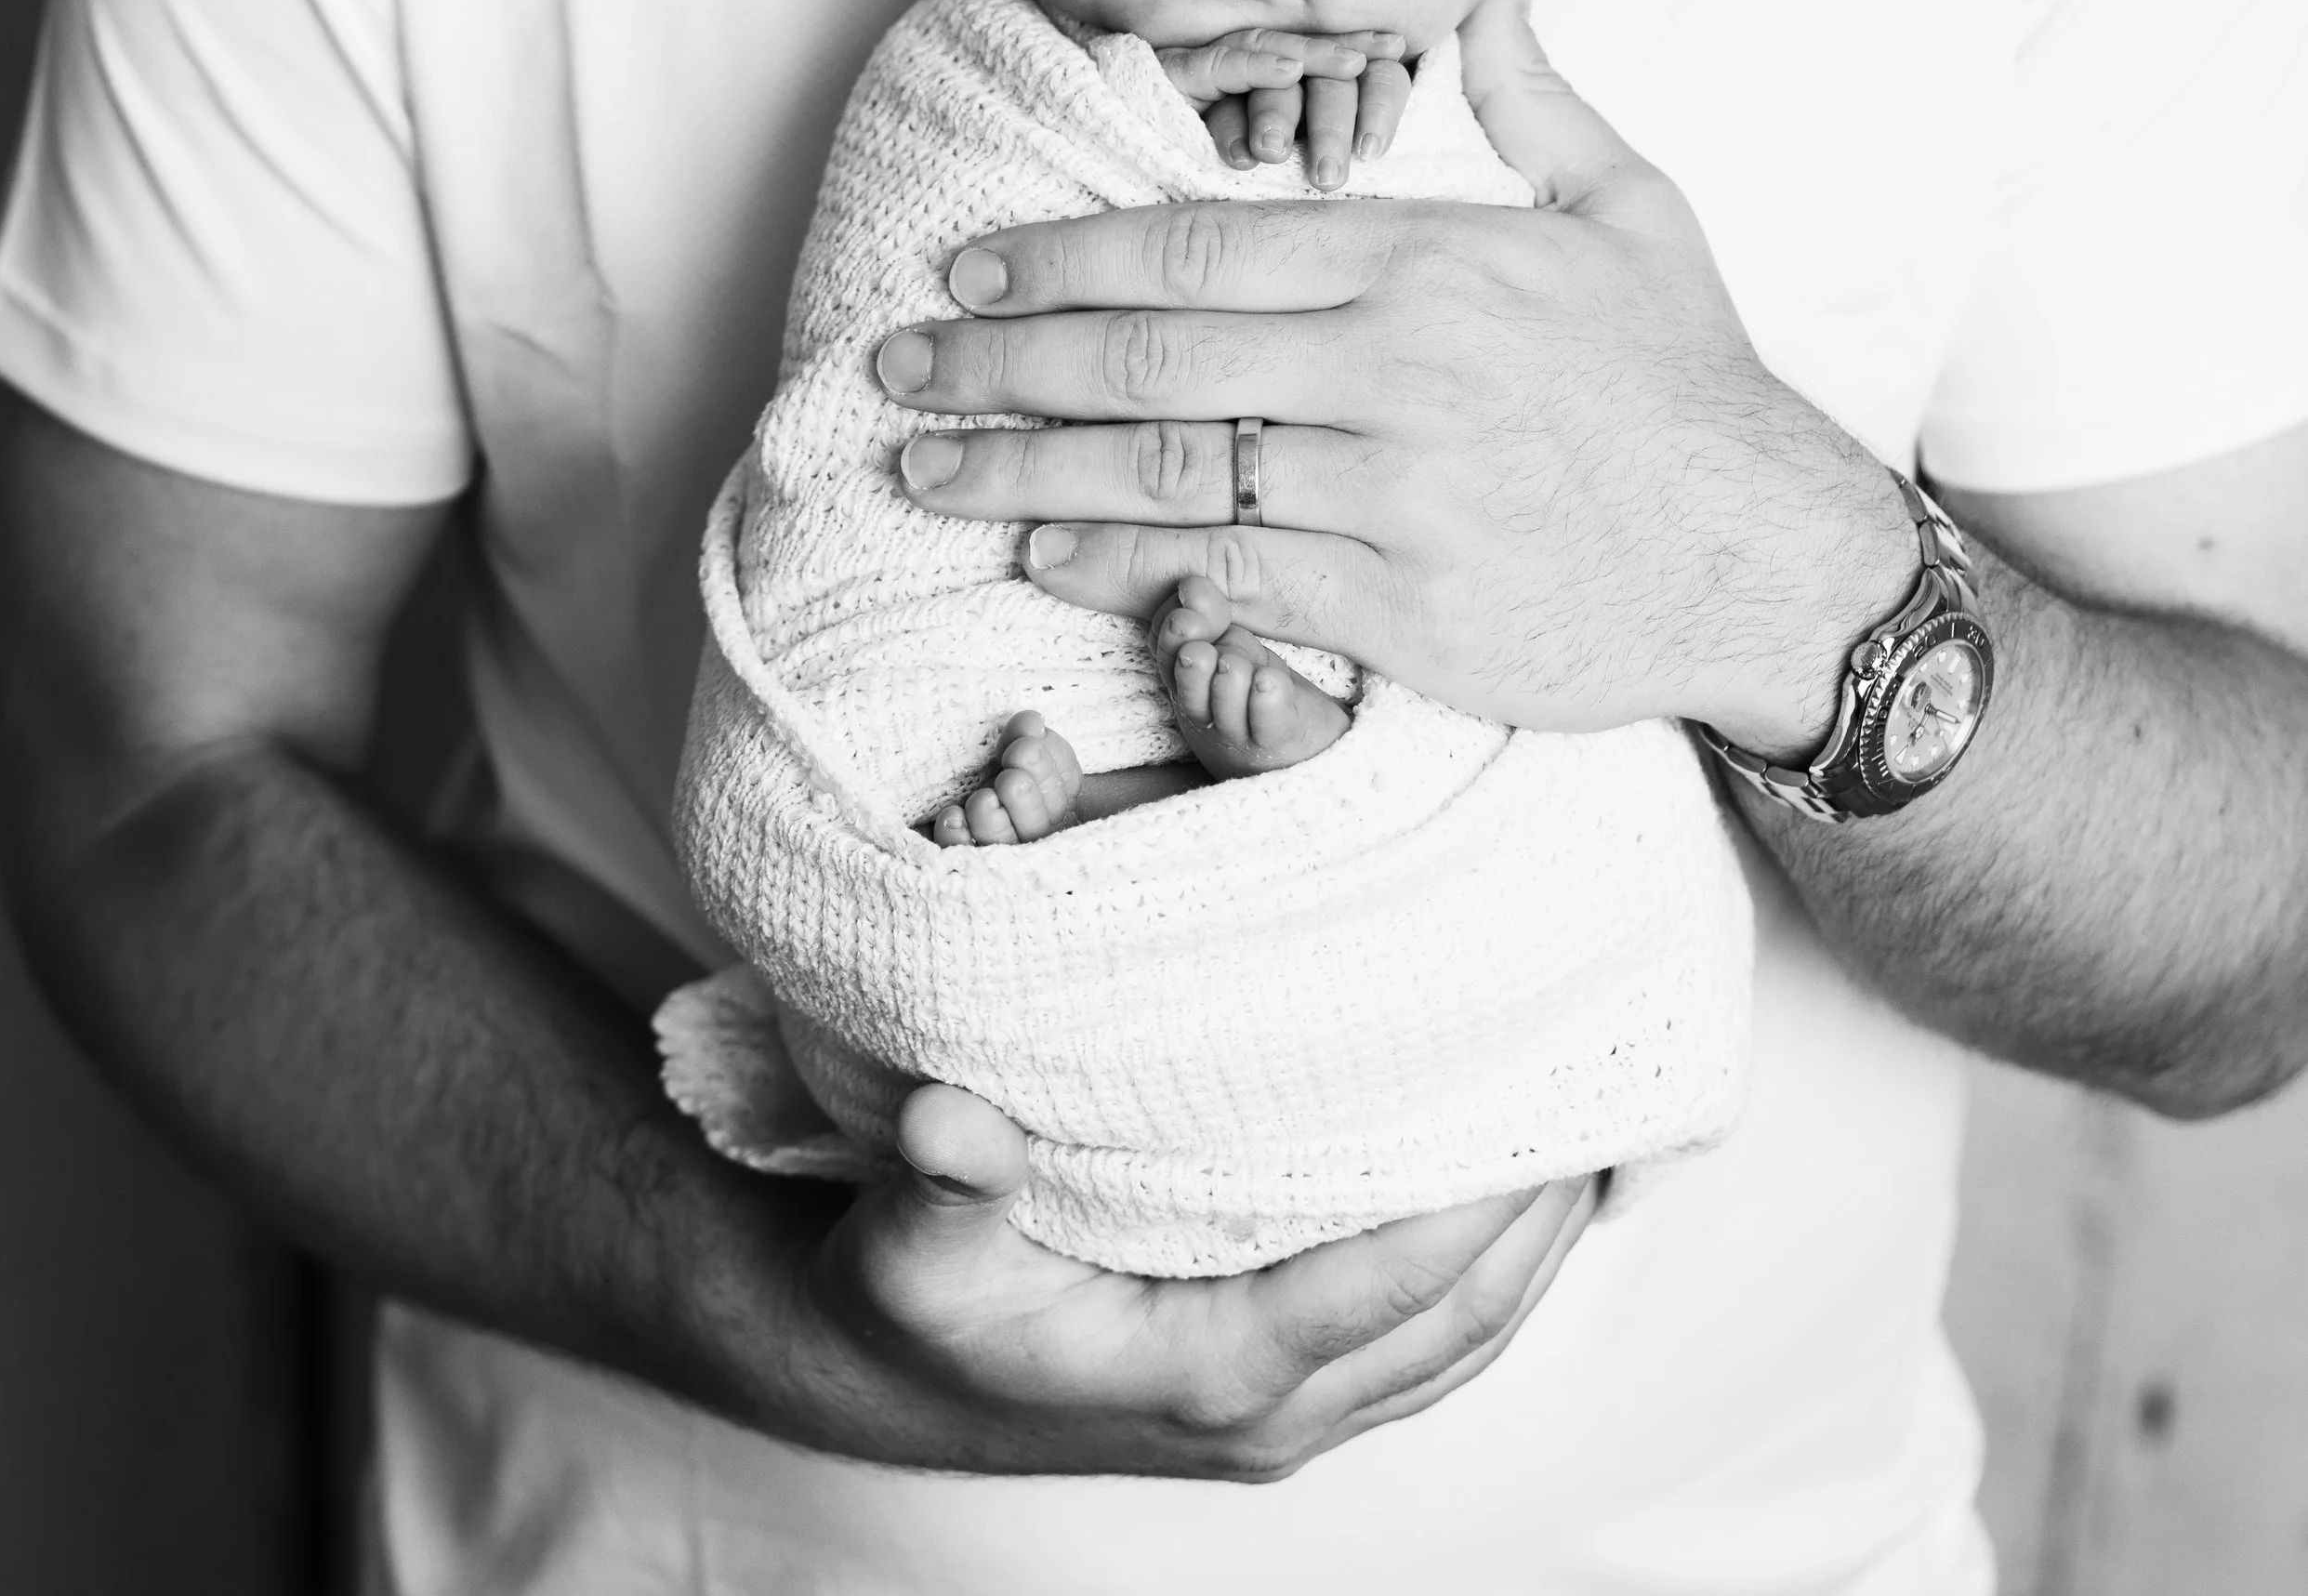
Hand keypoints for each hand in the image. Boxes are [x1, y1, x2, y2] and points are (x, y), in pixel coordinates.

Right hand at [733, 1082, 1594, 1477]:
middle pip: (1463, 1319)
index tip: (1545, 1097)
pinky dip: (1490, 1273)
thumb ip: (945, 1178)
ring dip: (1535, 1245)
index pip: (1393, 1286)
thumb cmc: (913, 1297)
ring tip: (1595, 1120)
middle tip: (1609, 1080)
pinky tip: (1519, 1189)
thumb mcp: (908, 1236)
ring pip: (1463, 1341)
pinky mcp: (1281, 1396)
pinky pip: (1428, 1343)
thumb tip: (955, 1122)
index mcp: (1213, 1372)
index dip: (1482, 1202)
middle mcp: (1274, 1411)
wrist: (886, 1372)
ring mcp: (1286, 1415)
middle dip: (1544, 1211)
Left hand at [885, 11, 1916, 753]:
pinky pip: (1233, 580)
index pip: (1196, 244)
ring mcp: (1397, 494)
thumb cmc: (1685, 379)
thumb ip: (1532, 85)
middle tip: (894, 370)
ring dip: (1027, 475)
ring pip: (1169, 470)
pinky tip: (1047, 564)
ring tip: (926, 475)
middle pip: (1152, 354)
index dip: (1060, 254)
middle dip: (1000, 362)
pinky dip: (1127, 572)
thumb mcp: (1625, 200)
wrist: (1772, 558)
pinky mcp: (1409, 609)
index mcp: (1426, 259)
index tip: (964, 268)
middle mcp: (1396, 369)